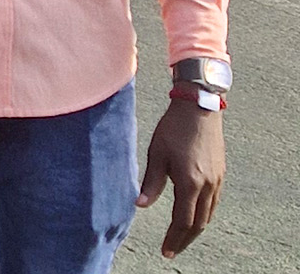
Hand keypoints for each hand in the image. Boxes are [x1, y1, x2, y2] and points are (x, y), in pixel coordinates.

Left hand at [137, 97, 224, 257]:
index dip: (174, 238)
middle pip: (198, 223)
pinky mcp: (220, 173)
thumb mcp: (157, 154)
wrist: (199, 109)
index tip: (165, 251)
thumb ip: (151, 182)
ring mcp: (217, 180)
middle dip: (184, 239)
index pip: (183, 220)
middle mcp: (208, 185)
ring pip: (208, 214)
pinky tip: (195, 216)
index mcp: (190, 183)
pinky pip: (214, 202)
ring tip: (181, 238)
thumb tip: (140, 205)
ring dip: (195, 229)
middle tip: (172, 250)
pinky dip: (204, 215)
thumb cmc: (173, 129)